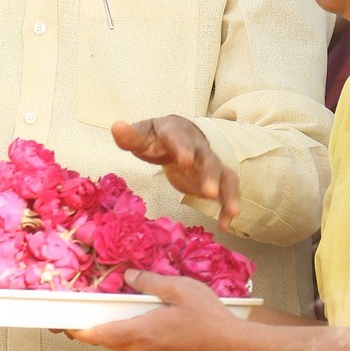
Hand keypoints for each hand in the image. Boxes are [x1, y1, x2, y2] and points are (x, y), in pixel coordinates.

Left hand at [70, 269, 242, 350]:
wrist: (234, 348)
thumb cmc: (209, 318)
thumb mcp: (179, 288)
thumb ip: (149, 282)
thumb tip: (128, 278)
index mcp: (140, 333)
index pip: (97, 335)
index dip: (76, 330)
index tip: (62, 323)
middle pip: (108, 341)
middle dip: (96, 327)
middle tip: (88, 311)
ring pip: (124, 346)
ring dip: (117, 331)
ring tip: (122, 310)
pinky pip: (140, 350)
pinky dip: (134, 336)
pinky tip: (147, 321)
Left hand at [111, 117, 239, 231]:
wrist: (177, 135)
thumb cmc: (156, 138)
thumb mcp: (141, 136)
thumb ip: (129, 136)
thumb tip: (117, 126)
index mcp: (177, 133)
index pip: (180, 140)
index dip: (183, 149)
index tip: (185, 161)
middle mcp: (198, 147)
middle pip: (207, 159)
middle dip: (210, 175)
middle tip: (209, 192)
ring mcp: (209, 162)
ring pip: (224, 174)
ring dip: (228, 192)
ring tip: (232, 212)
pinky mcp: (214, 178)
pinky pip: (227, 190)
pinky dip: (228, 205)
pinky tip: (225, 224)